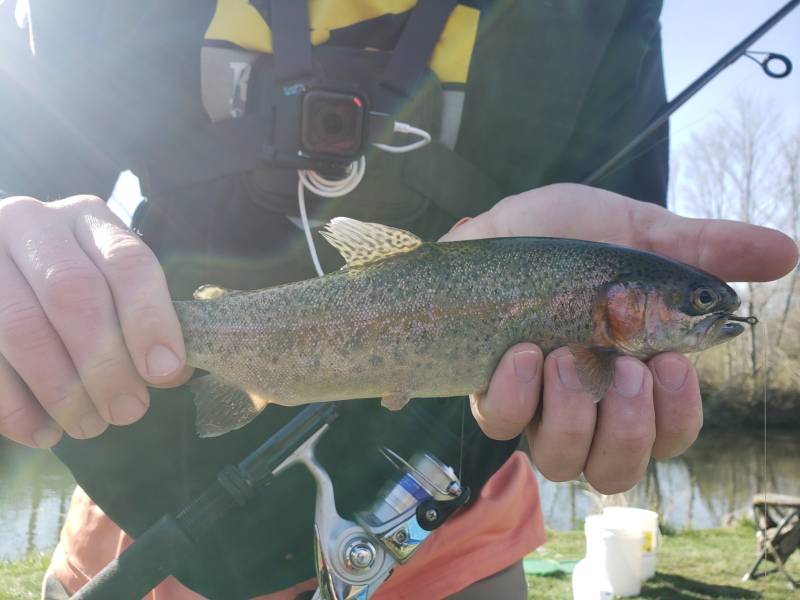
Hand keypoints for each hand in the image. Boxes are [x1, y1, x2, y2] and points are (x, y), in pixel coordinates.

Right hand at [0, 195, 191, 447]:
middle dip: (105, 362)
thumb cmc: (74, 297)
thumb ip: (141, 323)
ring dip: (61, 389)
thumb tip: (169, 371)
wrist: (3, 283)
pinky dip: (14, 405)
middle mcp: (31, 223)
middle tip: (128, 411)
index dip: (149, 319)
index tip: (163, 371)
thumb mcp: (112, 293)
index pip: (127, 262)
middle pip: (73, 293)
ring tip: (88, 426)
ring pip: (21, 326)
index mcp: (87, 219)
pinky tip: (42, 432)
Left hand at [441, 183, 797, 493]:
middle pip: (614, 467)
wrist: (508, 219)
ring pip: (558, 460)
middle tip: (628, 369)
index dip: (676, 418)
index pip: (667, 433)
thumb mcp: (642, 234)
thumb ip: (704, 249)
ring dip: (572, 418)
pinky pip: (499, 423)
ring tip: (568, 357)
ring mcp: (536, 400)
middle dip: (628, 431)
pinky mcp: (491, 387)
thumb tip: (784, 253)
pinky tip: (525, 355)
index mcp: (632, 372)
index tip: (671, 365)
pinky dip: (515, 397)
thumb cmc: (575, 235)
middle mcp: (586, 400)